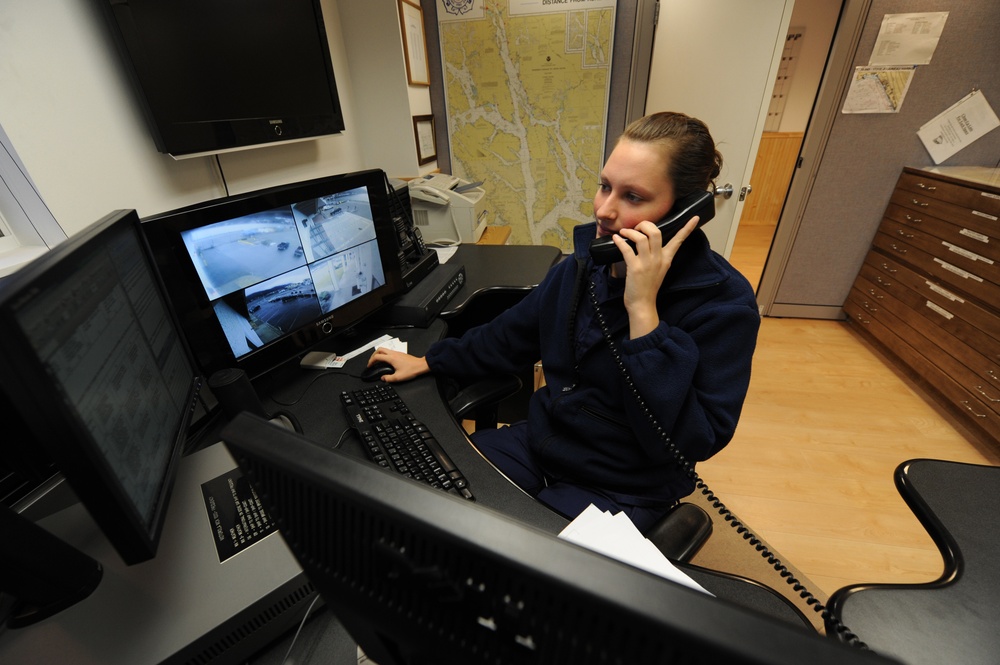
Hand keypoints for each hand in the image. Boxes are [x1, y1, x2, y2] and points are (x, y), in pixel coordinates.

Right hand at [367, 347, 429, 382]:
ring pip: (384, 349)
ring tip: (377, 361)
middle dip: (373, 355)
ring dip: (379, 354)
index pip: (377, 357)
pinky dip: (384, 355)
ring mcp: (397, 353)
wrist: (420, 365)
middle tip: (372, 361)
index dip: (371, 361)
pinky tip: (386, 361)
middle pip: (379, 349)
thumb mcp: (399, 377)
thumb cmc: (412, 370)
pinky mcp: (400, 354)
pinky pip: (389, 351)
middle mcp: (393, 354)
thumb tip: (383, 378)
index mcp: (391, 358)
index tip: (369, 365)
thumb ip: (388, 378)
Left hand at [613, 216, 699, 337]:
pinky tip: (616, 239)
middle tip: (637, 227)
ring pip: (641, 238)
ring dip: (631, 232)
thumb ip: (657, 257)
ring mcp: (647, 263)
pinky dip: (620, 241)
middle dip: (645, 224)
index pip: (679, 240)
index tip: (695, 217)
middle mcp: (659, 259)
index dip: (687, 228)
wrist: (643, 304)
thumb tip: (648, 243)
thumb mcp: (659, 270)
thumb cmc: (648, 287)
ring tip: (625, 232)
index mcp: (666, 259)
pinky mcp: (635, 268)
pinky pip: (627, 249)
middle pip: (656, 232)